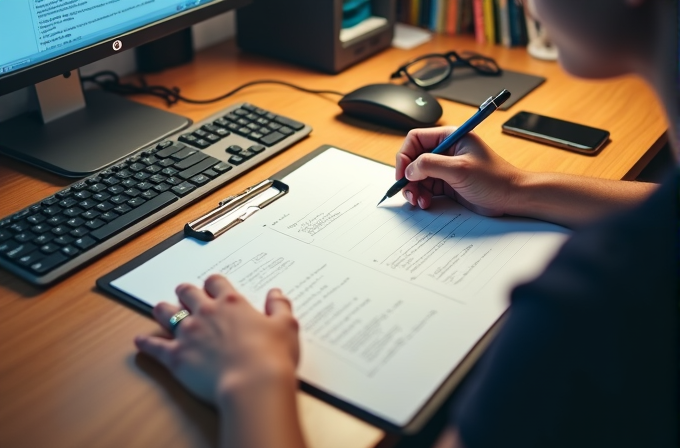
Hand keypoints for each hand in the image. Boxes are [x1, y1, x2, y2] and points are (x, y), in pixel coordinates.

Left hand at [134, 275, 299, 405]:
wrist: (254, 384)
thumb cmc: (272, 356)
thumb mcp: (286, 326)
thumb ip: (279, 307)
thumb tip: (277, 294)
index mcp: (232, 303)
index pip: (216, 282)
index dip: (213, 283)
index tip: (212, 286)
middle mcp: (206, 313)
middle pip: (187, 292)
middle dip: (185, 292)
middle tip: (185, 293)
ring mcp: (188, 334)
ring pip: (166, 313)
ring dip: (163, 310)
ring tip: (160, 309)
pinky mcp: (176, 356)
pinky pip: (154, 346)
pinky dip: (146, 343)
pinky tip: (140, 341)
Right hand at [395, 127, 523, 214]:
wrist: (512, 197)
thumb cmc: (495, 179)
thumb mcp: (460, 169)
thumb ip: (431, 165)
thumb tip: (409, 169)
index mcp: (450, 137)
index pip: (415, 139)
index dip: (405, 156)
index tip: (403, 174)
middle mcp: (446, 151)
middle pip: (413, 159)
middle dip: (408, 177)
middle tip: (409, 192)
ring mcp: (446, 168)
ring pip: (417, 176)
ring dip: (414, 189)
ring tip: (418, 201)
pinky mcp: (447, 183)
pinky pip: (426, 187)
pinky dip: (422, 195)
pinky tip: (426, 202)